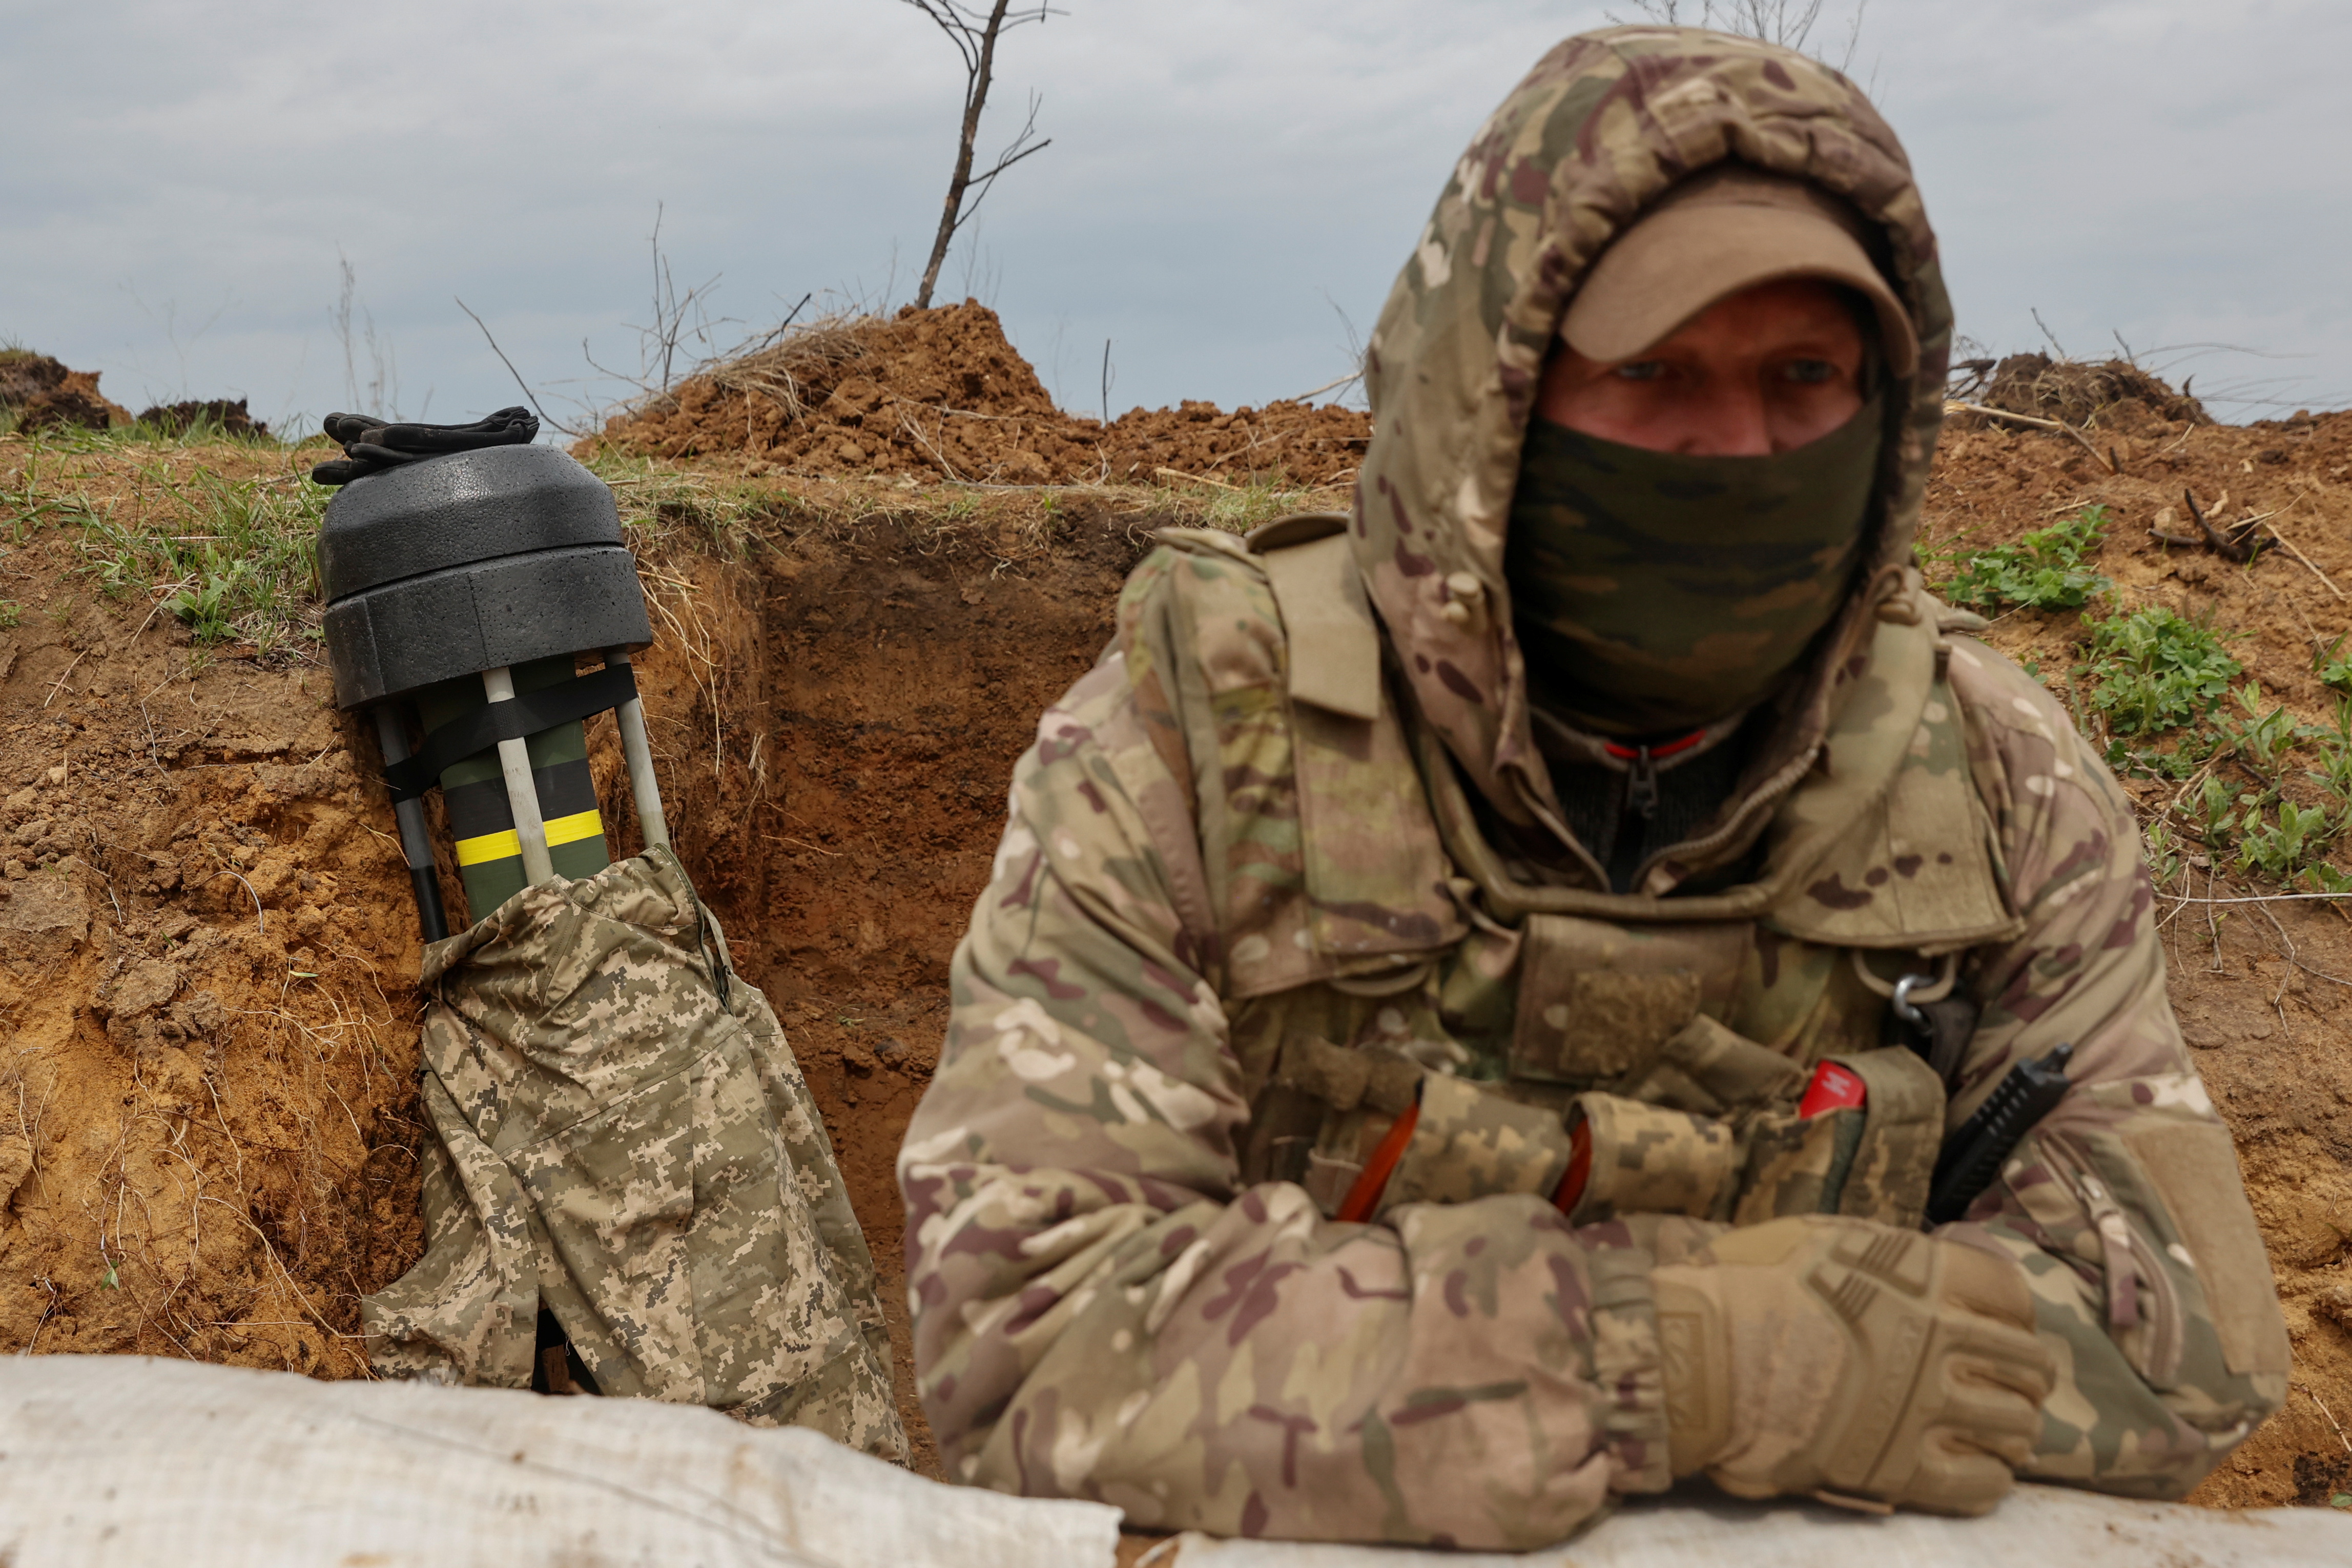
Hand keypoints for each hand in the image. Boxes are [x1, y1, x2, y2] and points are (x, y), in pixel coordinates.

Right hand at [1651, 1215, 2052, 1513]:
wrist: (1709, 1357)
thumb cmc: (1749, 1286)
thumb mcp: (1819, 1237)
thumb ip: (1879, 1251)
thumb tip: (1907, 1260)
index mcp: (1925, 1277)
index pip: (2010, 1296)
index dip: (2012, 1313)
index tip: (2002, 1325)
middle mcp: (1943, 1340)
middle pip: (2027, 1365)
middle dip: (2025, 1376)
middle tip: (2010, 1384)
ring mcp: (1927, 1407)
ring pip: (2015, 1426)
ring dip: (2010, 1428)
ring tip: (1996, 1431)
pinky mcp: (1903, 1467)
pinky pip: (1980, 1483)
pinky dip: (1988, 1477)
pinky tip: (1977, 1469)